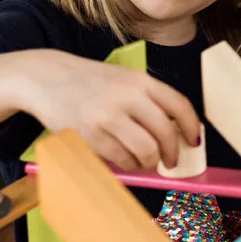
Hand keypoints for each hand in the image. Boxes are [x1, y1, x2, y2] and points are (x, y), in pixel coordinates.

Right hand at [0, 49, 200, 170]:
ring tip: (144, 161)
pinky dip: (127, 164)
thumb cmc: (90, 82)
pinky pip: (120, 158)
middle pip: (164, 132)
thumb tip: (175, 134)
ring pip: (145, 150)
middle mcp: (128, 96)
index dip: (191, 127)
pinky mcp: (89, 133)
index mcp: (141, 81)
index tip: (194, 142)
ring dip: (148, 162)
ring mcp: (108, 115)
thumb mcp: (124, 79)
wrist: (46, 77)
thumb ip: (148, 100)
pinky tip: (125, 160)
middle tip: (170, 162)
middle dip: (171, 153)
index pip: (179, 105)